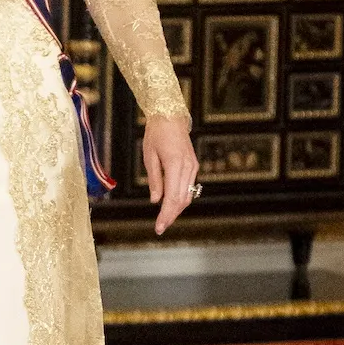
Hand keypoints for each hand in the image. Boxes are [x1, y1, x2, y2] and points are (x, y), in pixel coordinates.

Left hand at [144, 116, 199, 235]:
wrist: (170, 117)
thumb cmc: (156, 134)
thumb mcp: (149, 156)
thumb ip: (155, 180)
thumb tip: (156, 201)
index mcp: (176, 165)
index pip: (172, 197)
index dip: (166, 215)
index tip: (159, 227)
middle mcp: (188, 168)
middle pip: (182, 200)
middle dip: (171, 216)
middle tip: (160, 227)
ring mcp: (193, 167)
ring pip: (187, 195)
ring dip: (176, 209)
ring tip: (164, 219)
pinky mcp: (193, 166)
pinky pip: (188, 187)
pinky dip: (180, 198)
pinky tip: (171, 204)